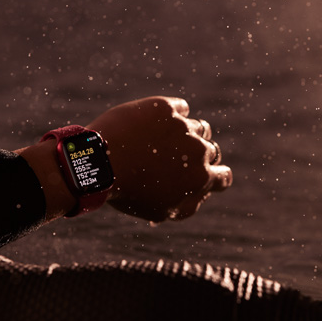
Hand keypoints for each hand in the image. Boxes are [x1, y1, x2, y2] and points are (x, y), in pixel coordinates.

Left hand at [87, 96, 231, 221]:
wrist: (98, 163)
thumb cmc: (129, 192)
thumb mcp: (161, 212)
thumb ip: (190, 205)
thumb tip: (204, 193)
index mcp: (201, 178)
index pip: (224, 176)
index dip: (216, 176)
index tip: (203, 174)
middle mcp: (198, 149)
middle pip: (210, 150)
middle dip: (197, 155)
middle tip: (173, 160)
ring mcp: (182, 126)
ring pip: (198, 127)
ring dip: (187, 134)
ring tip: (163, 142)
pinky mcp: (165, 108)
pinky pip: (180, 108)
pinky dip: (172, 116)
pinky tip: (155, 125)